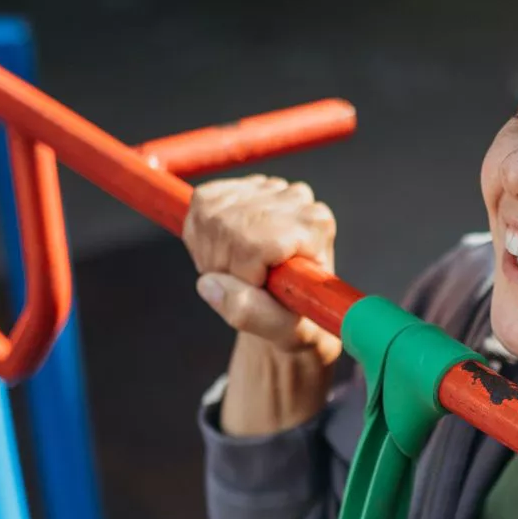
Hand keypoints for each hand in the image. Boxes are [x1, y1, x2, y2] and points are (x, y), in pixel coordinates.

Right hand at [184, 175, 340, 361]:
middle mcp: (297, 198)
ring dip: (211, 252)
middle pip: (227, 227)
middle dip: (222, 265)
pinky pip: (201, 204)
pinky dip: (201, 234)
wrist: (290, 309)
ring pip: (210, 216)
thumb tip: (210, 285)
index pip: (252, 244)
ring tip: (237, 272)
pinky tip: (225, 251)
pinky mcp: (239, 187)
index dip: (242, 274)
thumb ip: (252, 313)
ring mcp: (268, 187)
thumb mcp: (284, 332)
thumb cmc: (297, 320)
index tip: (257, 288)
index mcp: (316, 225)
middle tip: (244, 284)